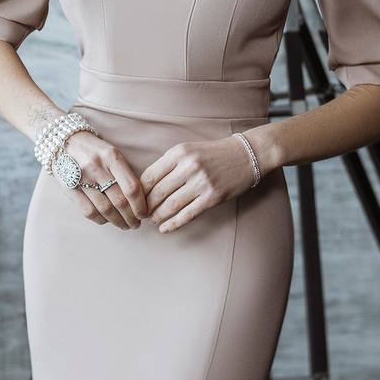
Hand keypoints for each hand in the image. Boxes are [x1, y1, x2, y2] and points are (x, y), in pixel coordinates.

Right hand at [55, 131, 147, 229]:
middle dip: (131, 217)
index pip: (132, 187)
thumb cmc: (95, 150)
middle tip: (136, 224)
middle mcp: (97, 167)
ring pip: (105, 209)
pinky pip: (88, 211)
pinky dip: (101, 220)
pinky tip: (107, 221)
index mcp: (112, 156)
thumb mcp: (112, 153)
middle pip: (119, 201)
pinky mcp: (70, 188)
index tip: (144, 214)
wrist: (65, 141)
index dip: (140, 205)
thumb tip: (140, 200)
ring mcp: (82, 178)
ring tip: (125, 225)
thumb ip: (125, 173)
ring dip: (118, 222)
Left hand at [139, 135, 255, 232]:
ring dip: (158, 216)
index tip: (134, 200)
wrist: (245, 155)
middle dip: (146, 206)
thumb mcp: (188, 150)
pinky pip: (188, 214)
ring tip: (152, 220)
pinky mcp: (212, 197)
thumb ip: (168, 164)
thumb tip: (146, 186)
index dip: (139, 191)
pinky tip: (165, 228)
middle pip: (158, 192)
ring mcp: (201, 182)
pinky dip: (173, 224)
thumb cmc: (213, 154)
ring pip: (171, 205)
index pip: (150, 175)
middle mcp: (189, 166)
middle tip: (140, 214)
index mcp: (179, 153)